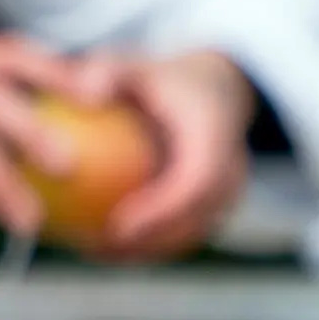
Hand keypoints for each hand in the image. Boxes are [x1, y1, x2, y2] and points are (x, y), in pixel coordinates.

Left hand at [74, 48, 253, 261]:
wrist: (212, 90)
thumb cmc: (159, 77)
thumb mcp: (132, 65)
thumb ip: (109, 72)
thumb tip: (86, 93)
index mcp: (216, 135)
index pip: (196, 181)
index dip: (162, 210)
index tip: (116, 225)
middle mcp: (233, 168)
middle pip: (196, 219)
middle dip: (150, 241)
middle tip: (96, 248)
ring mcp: (230, 191)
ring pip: (191, 232)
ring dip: (147, 250)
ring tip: (93, 253)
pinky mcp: (218, 205)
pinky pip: (185, 229)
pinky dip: (149, 242)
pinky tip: (101, 246)